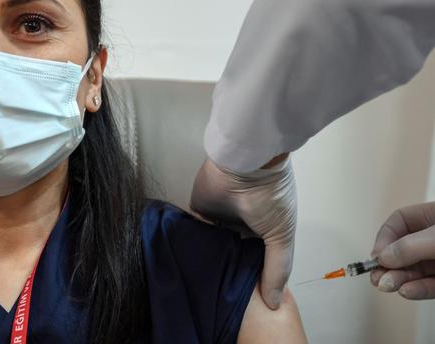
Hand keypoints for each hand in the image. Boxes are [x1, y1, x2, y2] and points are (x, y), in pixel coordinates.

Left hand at [190, 156, 296, 309]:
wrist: (246, 164)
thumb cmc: (270, 196)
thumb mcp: (281, 235)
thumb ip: (277, 268)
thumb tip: (272, 303)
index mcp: (263, 231)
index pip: (255, 261)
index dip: (251, 280)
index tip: (244, 304)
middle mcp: (240, 225)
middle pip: (232, 255)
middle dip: (227, 273)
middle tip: (220, 300)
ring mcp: (218, 218)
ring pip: (211, 246)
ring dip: (208, 261)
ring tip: (202, 288)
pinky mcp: (198, 210)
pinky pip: (192, 232)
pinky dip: (191, 245)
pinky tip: (188, 265)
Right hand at [370, 202, 434, 298]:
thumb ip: (411, 246)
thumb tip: (384, 257)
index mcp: (432, 217)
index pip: (399, 222)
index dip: (385, 238)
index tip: (377, 256)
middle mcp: (434, 239)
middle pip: (404, 250)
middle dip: (389, 265)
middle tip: (377, 276)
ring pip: (415, 270)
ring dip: (399, 279)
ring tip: (387, 285)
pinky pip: (430, 285)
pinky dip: (417, 289)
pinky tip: (406, 291)